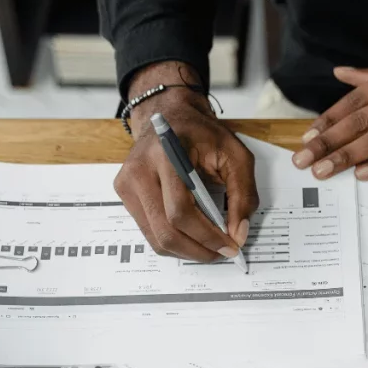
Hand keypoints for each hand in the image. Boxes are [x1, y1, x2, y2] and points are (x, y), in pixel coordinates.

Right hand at [115, 61, 258, 260]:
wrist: (169, 115)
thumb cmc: (203, 135)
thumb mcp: (236, 156)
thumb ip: (243, 195)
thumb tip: (238, 234)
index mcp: (166, 155)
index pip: (180, 210)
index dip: (207, 236)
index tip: (230, 246)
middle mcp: (139, 170)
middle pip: (165, 230)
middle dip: (198, 249)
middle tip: (222, 253)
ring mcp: (127, 183)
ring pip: (155, 237)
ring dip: (186, 251)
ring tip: (209, 247)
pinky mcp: (124, 194)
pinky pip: (149, 231)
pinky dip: (173, 241)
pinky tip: (192, 236)